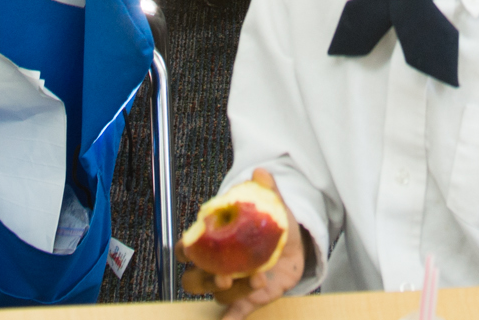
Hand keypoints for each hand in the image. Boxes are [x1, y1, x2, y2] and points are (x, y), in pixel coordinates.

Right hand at [180, 170, 307, 319]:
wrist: (293, 245)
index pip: (188, 248)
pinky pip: (235, 312)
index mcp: (214, 241)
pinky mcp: (247, 298)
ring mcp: (231, 283)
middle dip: (205, 279)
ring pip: (217, 294)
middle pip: (194, 279)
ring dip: (232, 291)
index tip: (191, 248)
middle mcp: (217, 266)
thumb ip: (265, 190)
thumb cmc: (271, 224)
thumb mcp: (271, 206)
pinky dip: (232, 318)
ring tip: (256, 279)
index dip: (185, 250)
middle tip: (224, 275)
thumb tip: (261, 173)